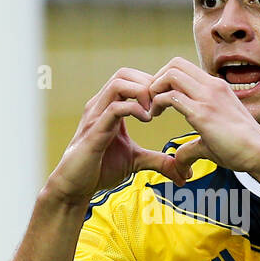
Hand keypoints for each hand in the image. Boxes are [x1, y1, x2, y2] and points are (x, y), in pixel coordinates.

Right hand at [44, 68, 184, 205]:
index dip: (151, 85)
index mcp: (110, 107)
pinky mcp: (94, 132)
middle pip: (124, 73)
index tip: (165, 103)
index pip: (130, 78)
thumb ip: (158, 160)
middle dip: (148, 84)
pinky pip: (114, 109)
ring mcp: (96, 116)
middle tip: (161, 105)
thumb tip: (183, 173)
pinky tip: (146, 119)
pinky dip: (134, 109)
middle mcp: (100, 106)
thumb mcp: (136, 161)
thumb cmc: (100, 169)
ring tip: (153, 111)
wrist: (76, 187)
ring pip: (118, 83)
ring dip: (142, 92)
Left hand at [147, 57, 259, 178]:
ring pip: (171, 74)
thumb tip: (179, 163)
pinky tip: (154, 117)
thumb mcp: (212, 142)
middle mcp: (212, 86)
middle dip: (156, 79)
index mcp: (216, 87)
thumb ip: (192, 147)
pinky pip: (171, 96)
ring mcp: (208, 98)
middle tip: (151, 100)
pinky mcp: (202, 114)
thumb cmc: (241, 149)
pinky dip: (156, 103)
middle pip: (175, 64)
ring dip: (154, 89)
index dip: (165, 79)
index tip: (159, 99)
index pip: (184, 67)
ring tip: (151, 109)